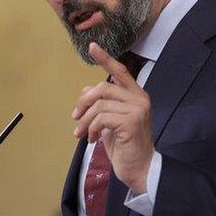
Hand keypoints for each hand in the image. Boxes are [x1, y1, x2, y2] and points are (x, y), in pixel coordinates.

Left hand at [72, 43, 153, 192]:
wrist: (139, 168)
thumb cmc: (125, 146)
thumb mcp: (110, 122)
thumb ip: (102, 105)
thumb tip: (85, 92)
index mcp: (136, 95)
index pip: (120, 71)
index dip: (105, 59)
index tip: (92, 47)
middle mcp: (139, 99)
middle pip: (102, 88)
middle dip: (83, 103)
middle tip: (75, 118)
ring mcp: (137, 109)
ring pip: (99, 105)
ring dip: (84, 121)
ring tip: (82, 134)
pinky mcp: (131, 122)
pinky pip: (101, 118)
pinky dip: (91, 129)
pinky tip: (92, 139)